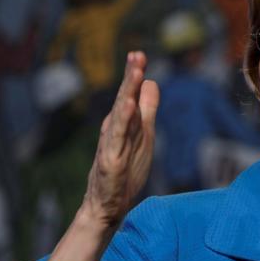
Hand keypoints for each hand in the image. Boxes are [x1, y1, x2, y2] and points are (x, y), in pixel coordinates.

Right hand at [82, 51, 158, 228]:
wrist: (108, 205)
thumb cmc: (124, 169)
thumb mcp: (141, 134)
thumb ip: (146, 109)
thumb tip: (151, 82)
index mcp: (124, 123)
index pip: (130, 94)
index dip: (134, 75)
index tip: (139, 55)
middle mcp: (116, 130)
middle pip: (125, 99)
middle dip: (131, 77)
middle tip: (136, 55)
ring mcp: (112, 144)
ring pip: (121, 115)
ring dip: (128, 93)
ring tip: (136, 74)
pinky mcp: (111, 161)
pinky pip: (117, 139)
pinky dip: (122, 122)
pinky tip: (129, 107)